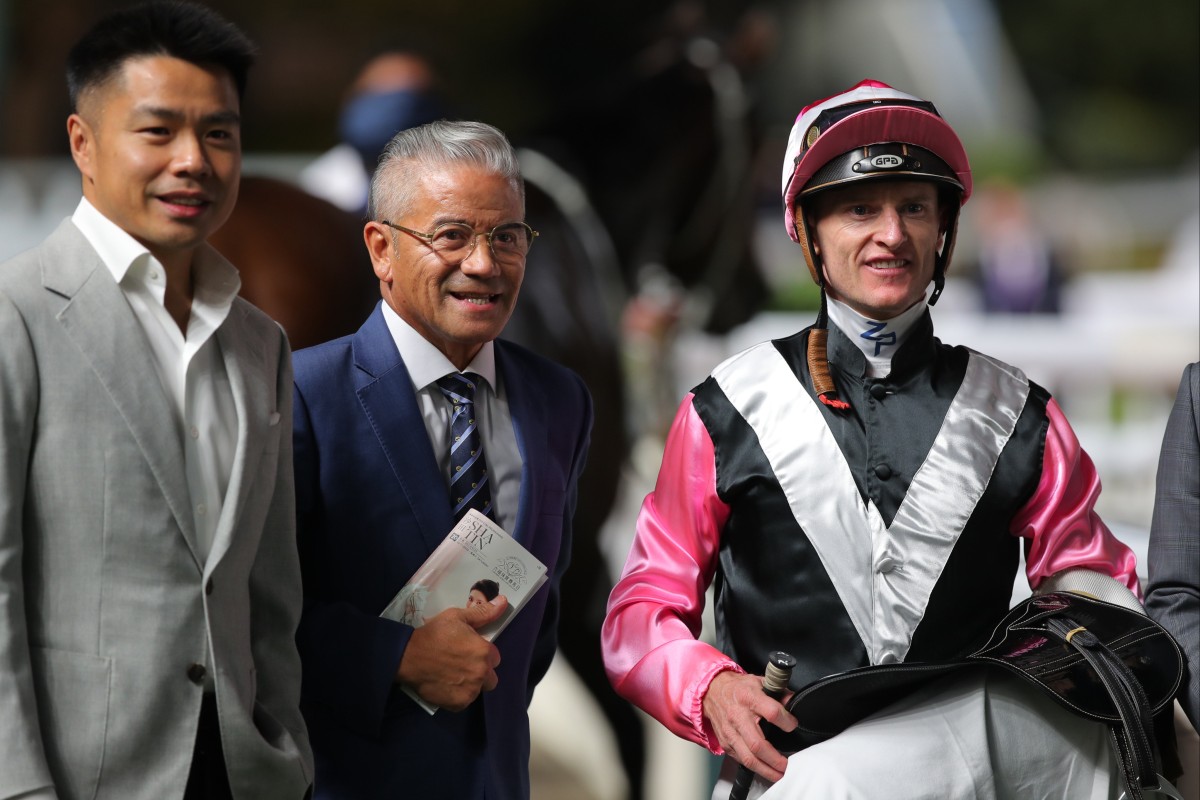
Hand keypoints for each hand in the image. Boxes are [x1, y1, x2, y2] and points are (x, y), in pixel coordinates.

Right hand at [395, 595, 507, 711]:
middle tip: (461, 665)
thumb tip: (504, 602)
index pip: (495, 658)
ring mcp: (470, 691)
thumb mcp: (457, 617)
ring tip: (452, 675)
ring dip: (470, 684)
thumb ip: (483, 612)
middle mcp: (481, 673)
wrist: (408, 656)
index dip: (482, 654)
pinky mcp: (458, 704)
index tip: (468, 651)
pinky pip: (464, 701)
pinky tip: (446, 685)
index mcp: (484, 652)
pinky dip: (457, 696)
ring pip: (477, 690)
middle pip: (490, 677)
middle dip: (480, 672)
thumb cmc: (434, 634)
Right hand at [702, 669, 796, 782]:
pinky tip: (765, 770)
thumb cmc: (737, 688)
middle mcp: (738, 717)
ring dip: (766, 770)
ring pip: (748, 758)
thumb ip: (779, 693)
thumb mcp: (759, 682)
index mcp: (749, 698)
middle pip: (757, 745)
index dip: (786, 722)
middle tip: (788, 766)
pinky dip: (755, 768)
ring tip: (779, 775)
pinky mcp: (726, 743)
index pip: (771, 713)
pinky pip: (741, 760)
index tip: (793, 726)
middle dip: (775, 760)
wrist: (712, 691)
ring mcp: (730, 732)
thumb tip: (794, 702)